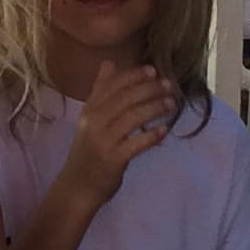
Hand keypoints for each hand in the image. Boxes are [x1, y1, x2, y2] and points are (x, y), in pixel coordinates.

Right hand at [58, 61, 177, 202]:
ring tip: (171, 104)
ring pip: (133, 118)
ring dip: (155, 108)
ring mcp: (103, 141)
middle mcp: (93, 122)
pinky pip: (136, 143)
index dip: (134, 76)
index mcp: (89, 110)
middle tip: (168, 85)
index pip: (112, 85)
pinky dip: (152, 135)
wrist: (77, 186)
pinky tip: (165, 130)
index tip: (153, 71)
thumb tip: (109, 63)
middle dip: (149, 89)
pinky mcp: (113, 159)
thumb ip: (100, 92)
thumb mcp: (90, 119)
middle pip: (125, 99)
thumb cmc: (88, 151)